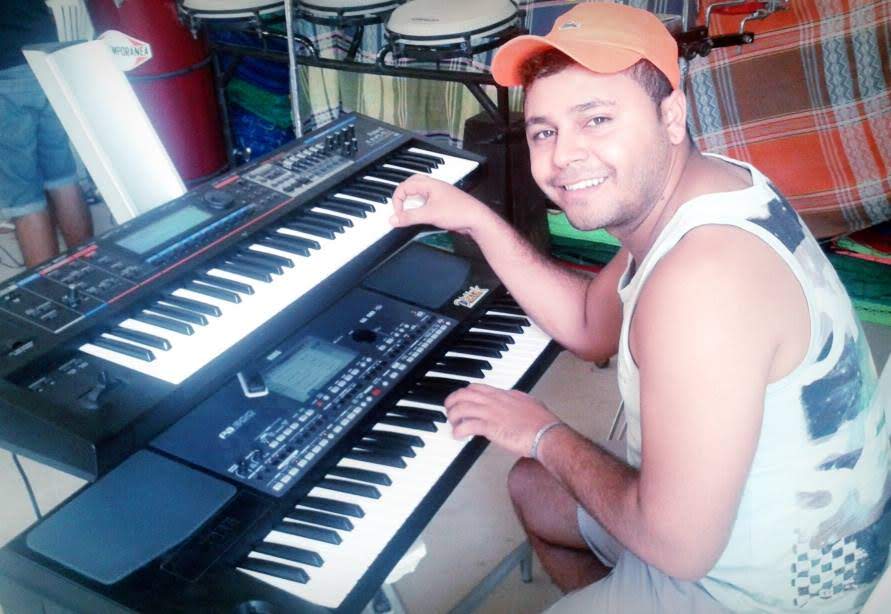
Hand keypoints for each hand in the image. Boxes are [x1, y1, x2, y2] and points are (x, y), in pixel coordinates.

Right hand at [389, 175, 493, 235]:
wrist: (477, 219)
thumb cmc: (459, 212)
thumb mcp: (429, 215)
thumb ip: (409, 217)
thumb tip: (393, 219)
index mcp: (429, 184)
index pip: (404, 186)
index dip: (398, 200)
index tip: (398, 214)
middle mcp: (433, 186)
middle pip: (410, 184)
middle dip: (402, 196)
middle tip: (399, 208)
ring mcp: (438, 194)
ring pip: (419, 192)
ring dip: (411, 200)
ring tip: (407, 211)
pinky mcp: (442, 203)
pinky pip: (426, 200)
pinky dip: (419, 206)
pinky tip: (420, 215)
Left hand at [443, 384, 559, 457]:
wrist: (546, 434)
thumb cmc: (542, 423)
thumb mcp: (529, 403)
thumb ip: (518, 400)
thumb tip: (515, 399)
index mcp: (503, 394)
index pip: (477, 387)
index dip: (465, 392)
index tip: (461, 399)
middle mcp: (494, 400)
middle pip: (464, 394)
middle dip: (452, 401)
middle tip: (449, 410)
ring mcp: (491, 412)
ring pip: (461, 407)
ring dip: (453, 416)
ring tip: (452, 424)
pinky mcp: (490, 427)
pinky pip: (467, 425)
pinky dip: (458, 430)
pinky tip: (458, 435)